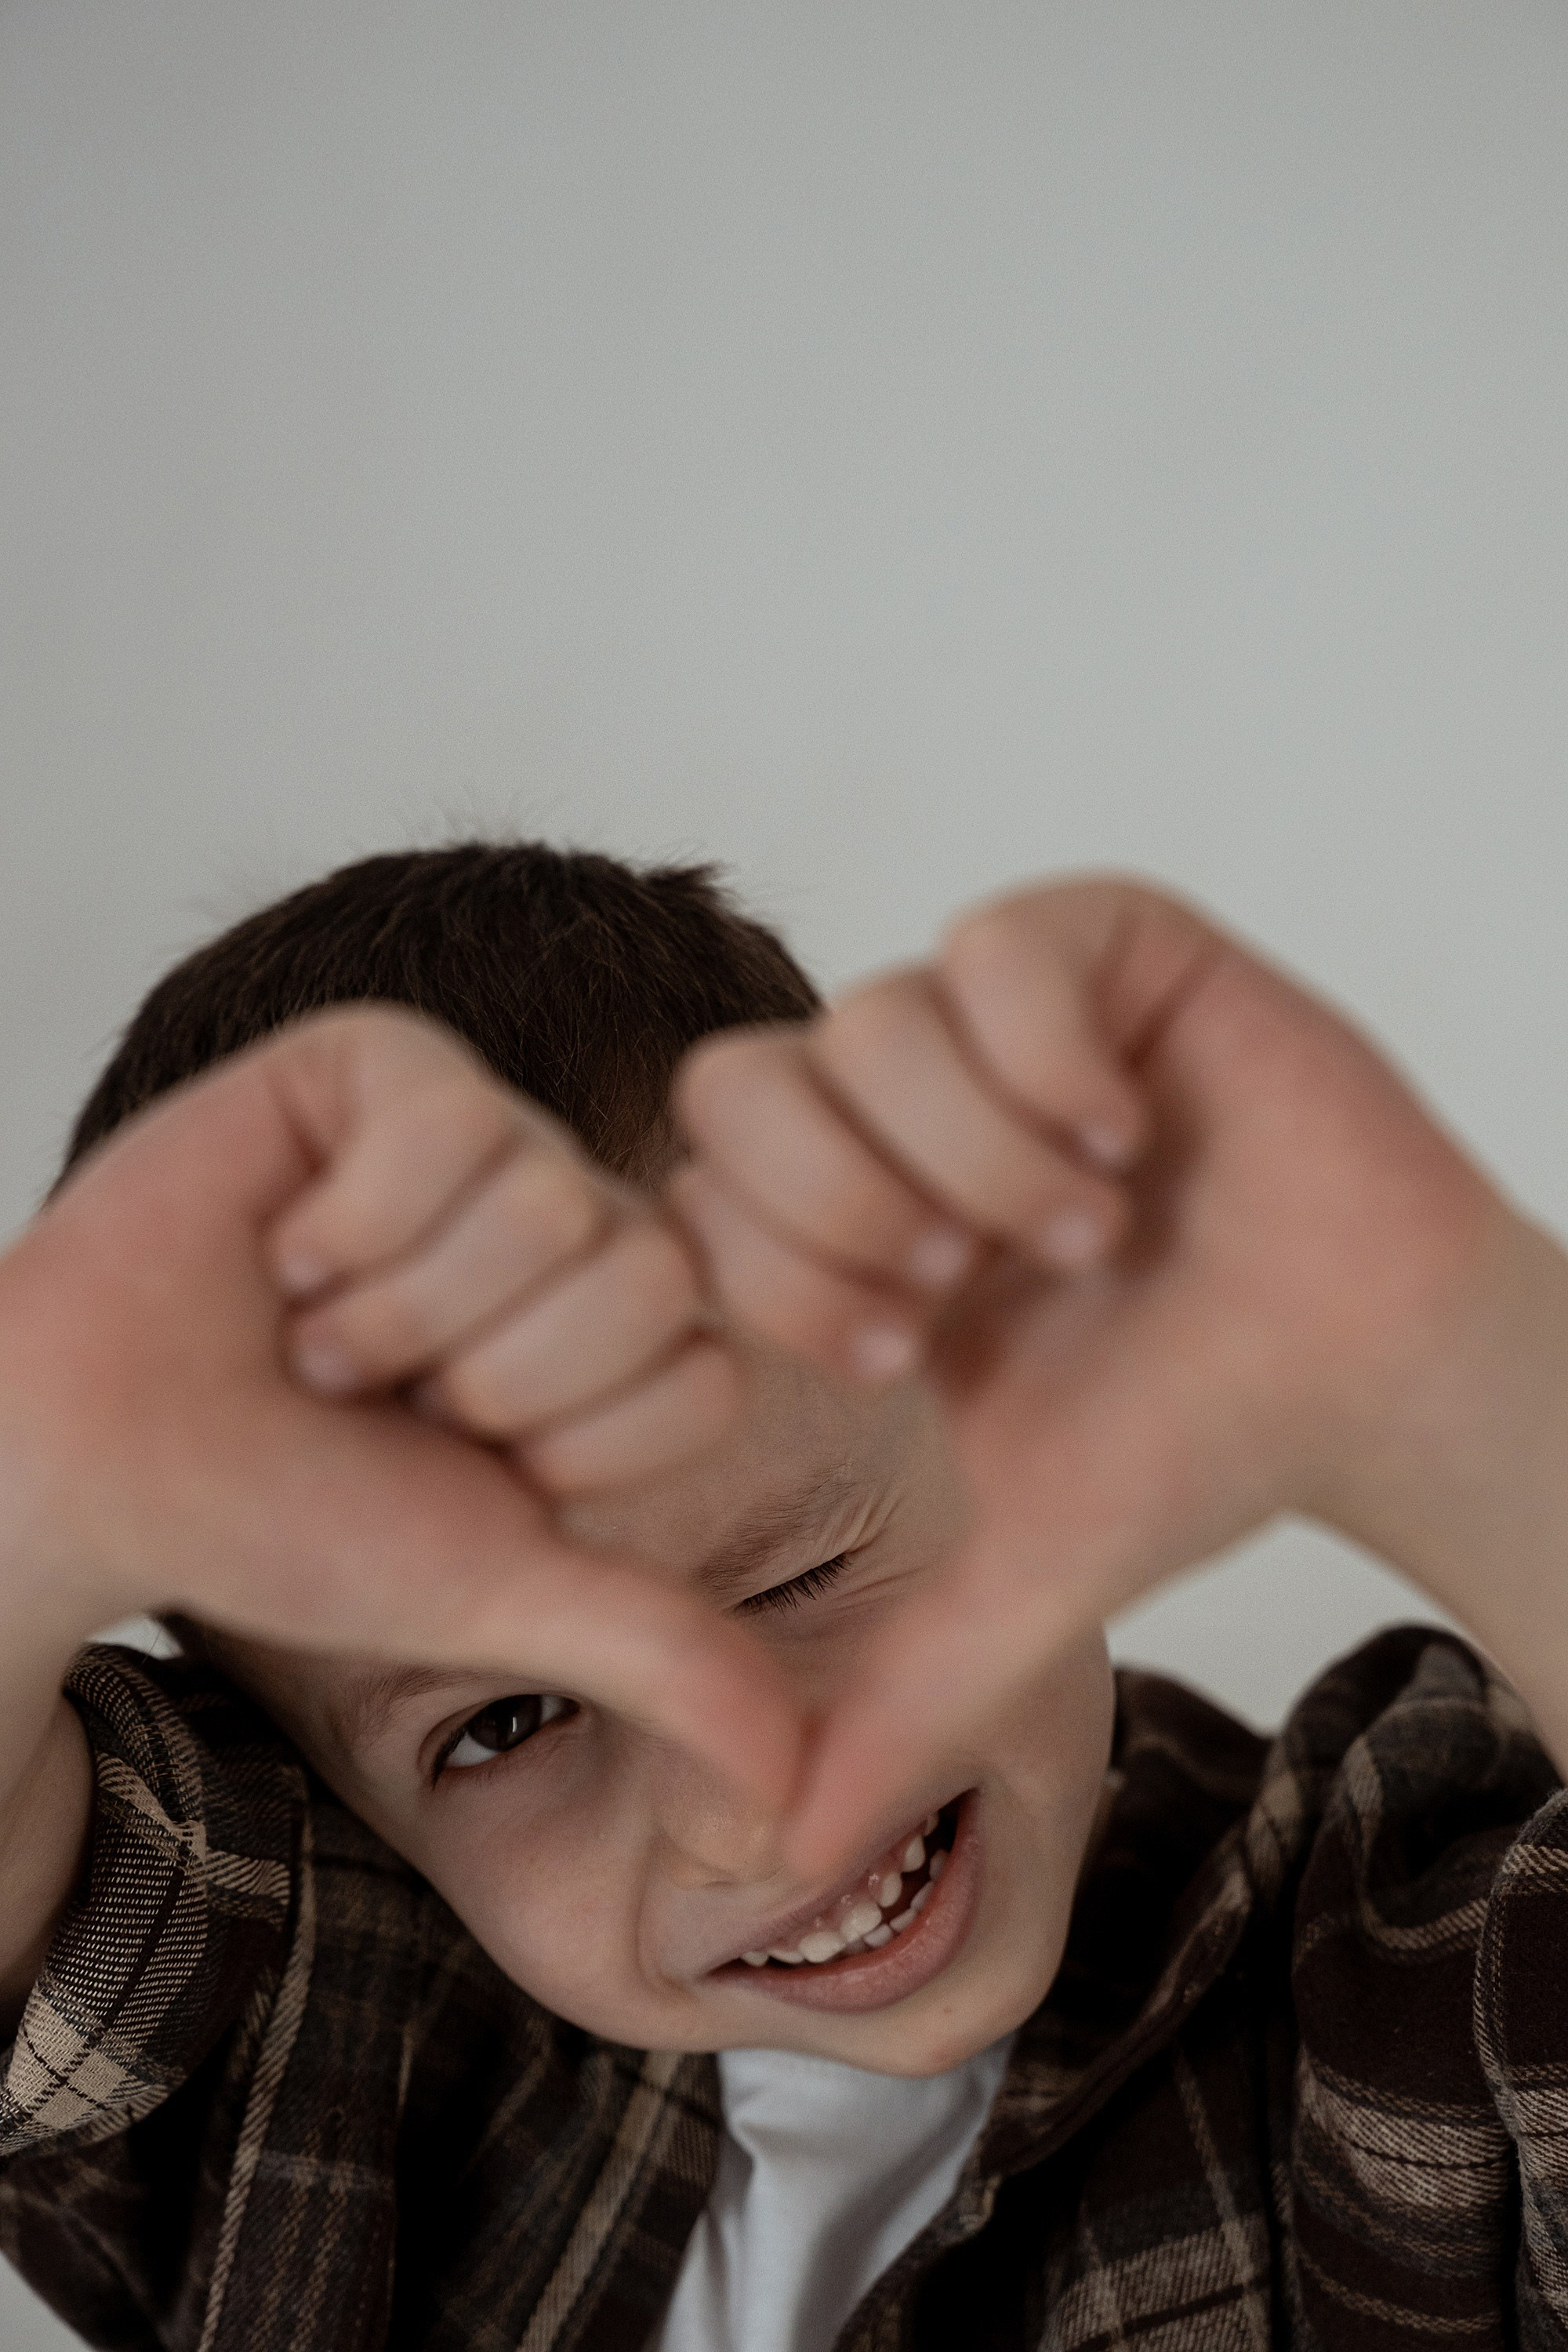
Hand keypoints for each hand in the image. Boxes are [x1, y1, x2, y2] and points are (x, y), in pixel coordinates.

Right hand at [0, 1009, 799, 1806]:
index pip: (703, 1374)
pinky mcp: (384, 1060)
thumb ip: (662, 1654)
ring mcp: (484, 1130)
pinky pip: (448, 1119)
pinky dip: (346, 1220)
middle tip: (376, 1387)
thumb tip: (798, 1789)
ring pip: (550, 1200)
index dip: (563, 1445)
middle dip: (478, 1374)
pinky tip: (285, 1242)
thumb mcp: (493, 1588)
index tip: (454, 1454)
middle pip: (642, 1276)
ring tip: (317, 1322)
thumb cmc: (283, 1516)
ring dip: (397, 1309)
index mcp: (619, 1334)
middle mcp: (572, 1217)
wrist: (92, 1457)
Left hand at [674, 877, 1511, 1868]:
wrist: (1376, 1369)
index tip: (908, 1363)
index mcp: (841, 1222)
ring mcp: (997, 1014)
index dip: (774, 1278)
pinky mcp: (1109, 940)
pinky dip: (1047, 1057)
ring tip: (1085, 1234)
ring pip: (871, 1013)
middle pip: (739, 1084)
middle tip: (964, 1296)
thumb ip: (885, 1708)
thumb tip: (762, 1865)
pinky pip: (999, 939)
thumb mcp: (1015, 1584)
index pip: (690, 1190)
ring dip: (972, 1158)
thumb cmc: (1192, 1444)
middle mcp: (895, 1106)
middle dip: (842, 1212)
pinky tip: (1124, 1138)